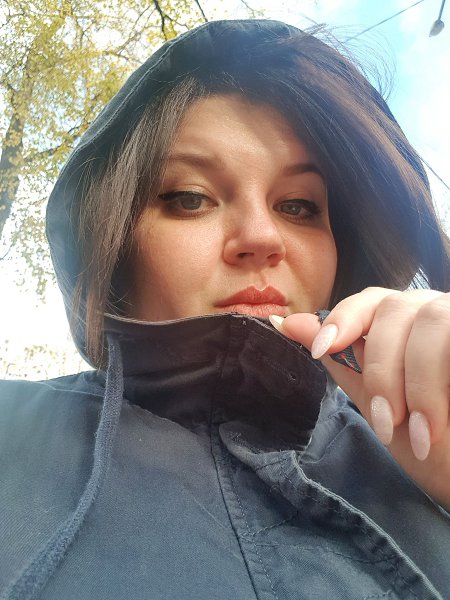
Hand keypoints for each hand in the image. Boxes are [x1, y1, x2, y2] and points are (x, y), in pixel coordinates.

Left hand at [270, 287, 449, 509]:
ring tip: (421, 433)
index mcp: (405, 323)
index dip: (342, 318)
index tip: (318, 350)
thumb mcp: (378, 403)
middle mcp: (434, 312)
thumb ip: (342, 361)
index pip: (369, 300)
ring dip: (418, 381)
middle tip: (387, 423)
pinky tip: (440, 423)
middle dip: (382, 369)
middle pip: (394, 308)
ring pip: (430, 320)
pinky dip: (439, 385)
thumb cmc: (430, 442)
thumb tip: (288, 322)